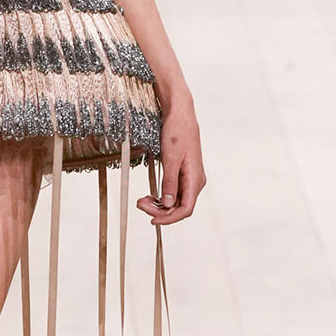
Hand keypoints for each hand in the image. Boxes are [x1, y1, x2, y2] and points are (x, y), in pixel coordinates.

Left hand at [137, 98, 204, 226]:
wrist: (180, 114)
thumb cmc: (177, 132)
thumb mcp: (170, 157)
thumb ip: (170, 181)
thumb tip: (168, 203)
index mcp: (195, 179)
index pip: (185, 209)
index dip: (169, 218)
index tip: (152, 220)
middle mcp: (195, 181)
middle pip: (179, 207)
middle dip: (160, 210)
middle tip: (140, 204)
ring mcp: (190, 178)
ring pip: (176, 201)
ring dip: (159, 204)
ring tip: (142, 200)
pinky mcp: (183, 174)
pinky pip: (174, 192)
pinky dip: (161, 196)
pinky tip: (150, 196)